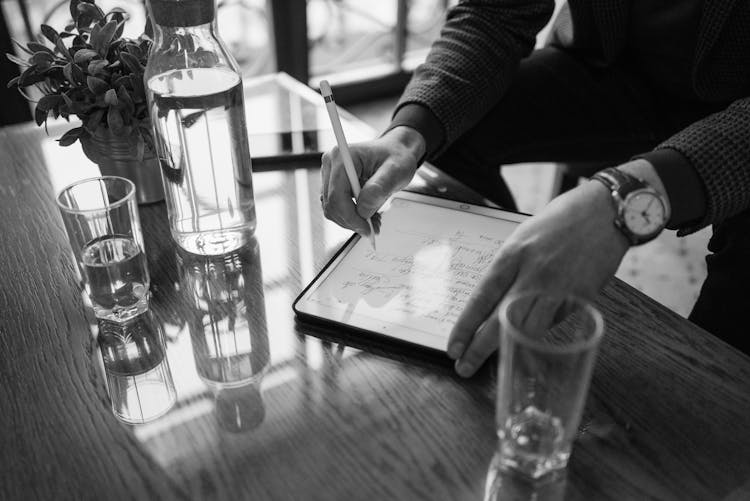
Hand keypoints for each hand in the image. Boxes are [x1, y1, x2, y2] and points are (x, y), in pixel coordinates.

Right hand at [320, 126, 425, 233]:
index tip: (368, 229)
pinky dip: (350, 216)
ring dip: (351, 220)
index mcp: (344, 157)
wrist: (395, 152)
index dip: (351, 217)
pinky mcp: (333, 184)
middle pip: (331, 205)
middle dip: (352, 221)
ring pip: (332, 209)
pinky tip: (367, 214)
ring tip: (373, 219)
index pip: (337, 196)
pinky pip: (336, 207)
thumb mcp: (396, 170)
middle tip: (374, 227)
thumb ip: (379, 188)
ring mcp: (330, 174)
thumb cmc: (396, 157)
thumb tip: (363, 209)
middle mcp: (331, 164)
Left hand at [447, 180, 631, 376]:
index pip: (481, 299)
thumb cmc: (559, 222)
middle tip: (464, 367)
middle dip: (479, 349)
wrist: (605, 211)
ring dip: (510, 349)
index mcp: (512, 255)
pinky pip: (556, 324)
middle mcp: (533, 274)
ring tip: (496, 363)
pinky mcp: (581, 298)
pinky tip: (532, 338)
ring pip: (529, 330)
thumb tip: (493, 304)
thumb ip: (508, 269)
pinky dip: (541, 333)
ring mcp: (558, 288)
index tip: (453, 348)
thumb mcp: (522, 237)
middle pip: (500, 321)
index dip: (465, 328)